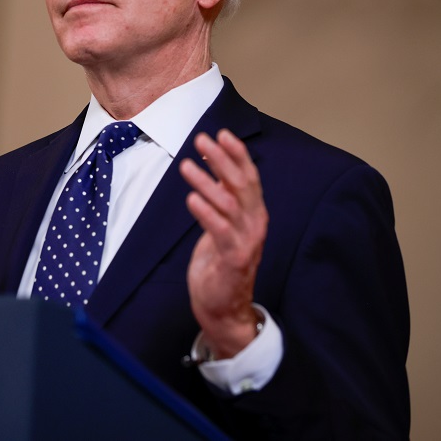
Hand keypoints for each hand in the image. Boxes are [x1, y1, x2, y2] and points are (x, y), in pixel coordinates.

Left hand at [179, 130, 267, 358]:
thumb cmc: (220, 263)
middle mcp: (254, 224)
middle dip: (222, 159)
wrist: (224, 307)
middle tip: (201, 140)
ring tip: (185, 166)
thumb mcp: (222, 224)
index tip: (221, 133)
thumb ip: (222, 197)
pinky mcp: (234, 259)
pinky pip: (221, 231)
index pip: (249, 177)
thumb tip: (212, 164)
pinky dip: (206, 213)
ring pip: (229, 204)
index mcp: (253, 213)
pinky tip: (191, 198)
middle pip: (241, 184)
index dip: (237, 154)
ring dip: (207, 182)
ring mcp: (246, 241)